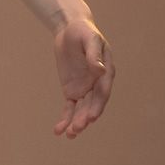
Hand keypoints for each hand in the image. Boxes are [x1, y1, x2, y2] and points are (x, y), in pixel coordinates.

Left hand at [51, 18, 113, 138]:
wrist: (70, 29)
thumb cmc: (84, 32)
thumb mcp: (90, 39)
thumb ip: (94, 55)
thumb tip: (99, 70)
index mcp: (106, 72)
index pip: (102, 92)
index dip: (97, 105)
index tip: (91, 117)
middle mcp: (97, 83)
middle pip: (92, 104)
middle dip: (85, 117)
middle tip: (77, 128)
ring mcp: (85, 88)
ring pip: (81, 109)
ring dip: (75, 122)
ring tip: (69, 134)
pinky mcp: (72, 90)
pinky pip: (69, 107)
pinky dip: (65, 118)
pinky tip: (59, 130)